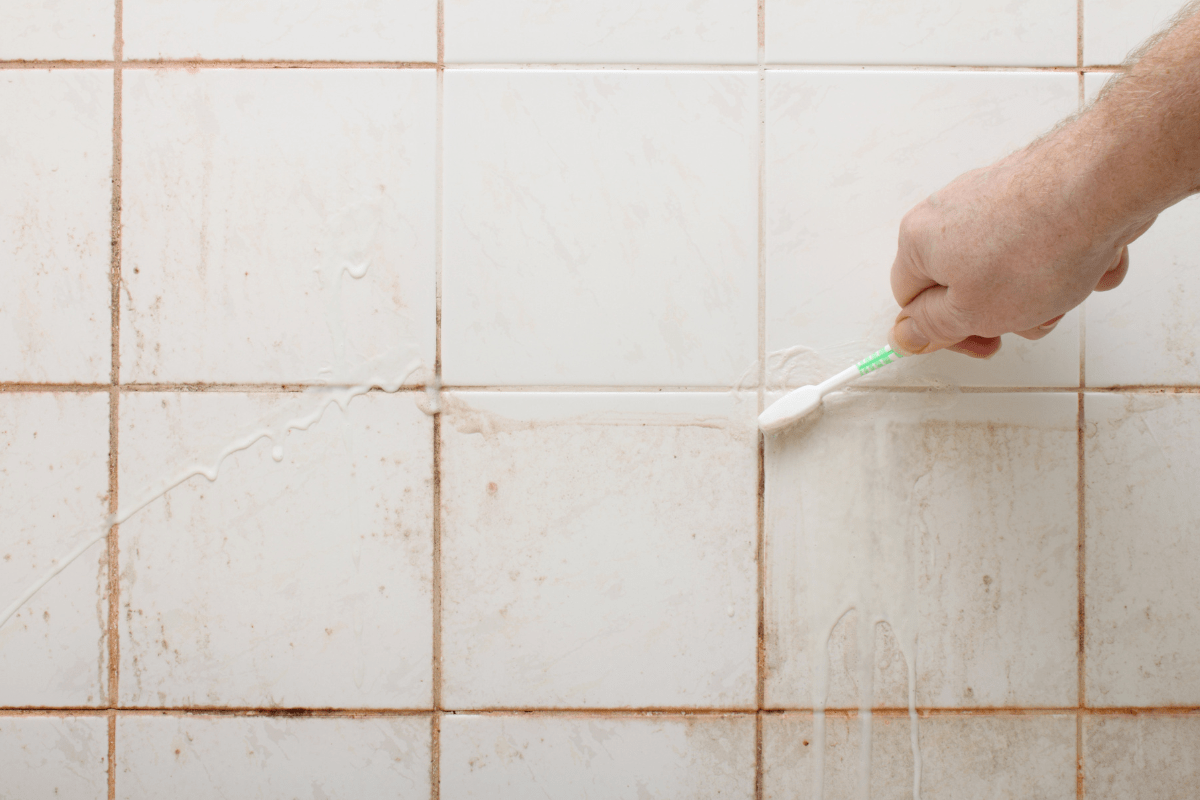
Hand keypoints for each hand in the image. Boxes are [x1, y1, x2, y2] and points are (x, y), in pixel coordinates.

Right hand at [888, 138, 1157, 358]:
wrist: (1101, 187)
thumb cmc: (1034, 247)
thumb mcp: (971, 313)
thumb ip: (932, 328)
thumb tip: (905, 334)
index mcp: (919, 241)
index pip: (912, 301)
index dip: (945, 331)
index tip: (983, 341)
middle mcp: (950, 212)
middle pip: (966, 285)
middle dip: (1004, 312)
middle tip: (1031, 319)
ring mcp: (994, 197)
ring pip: (1012, 268)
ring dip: (1042, 291)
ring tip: (1069, 286)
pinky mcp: (1036, 191)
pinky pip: (1046, 242)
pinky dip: (1069, 258)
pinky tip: (1091, 259)